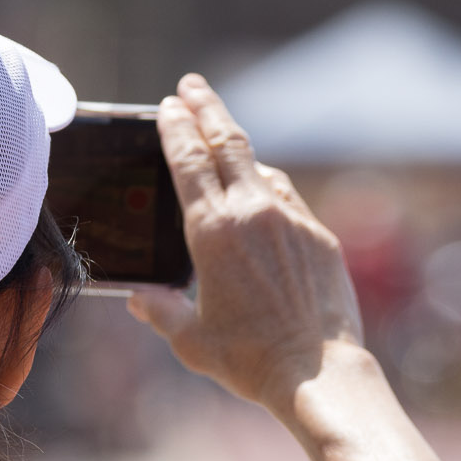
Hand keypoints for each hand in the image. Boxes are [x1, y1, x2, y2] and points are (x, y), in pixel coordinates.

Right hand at [130, 75, 364, 416]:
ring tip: (223, 142)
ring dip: (239, 149)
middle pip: (227, 142)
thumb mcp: (190, 341)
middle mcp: (253, 213)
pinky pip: (289, 199)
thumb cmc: (249, 360)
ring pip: (261, 167)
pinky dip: (269, 188)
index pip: (189, 159)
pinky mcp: (320, 237)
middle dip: (206, 107)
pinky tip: (262, 193)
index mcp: (212, 231)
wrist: (319, 373)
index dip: (177, 127)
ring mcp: (292, 220)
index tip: (169, 105)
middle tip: (192, 86)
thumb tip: (140, 298)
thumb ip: (160, 311)